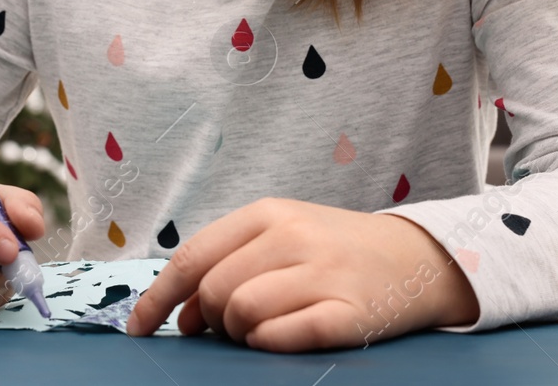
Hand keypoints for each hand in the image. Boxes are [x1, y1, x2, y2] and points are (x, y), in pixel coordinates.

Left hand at [124, 198, 478, 350]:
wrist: (418, 257)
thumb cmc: (335, 249)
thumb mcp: (281, 236)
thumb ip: (228, 263)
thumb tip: (181, 316)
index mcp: (268, 213)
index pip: (193, 257)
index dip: (158, 297)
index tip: (139, 328)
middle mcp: (293, 237)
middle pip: (214, 291)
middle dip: (209, 320)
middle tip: (228, 326)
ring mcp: (323, 274)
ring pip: (243, 314)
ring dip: (240, 334)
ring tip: (260, 330)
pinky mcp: (349, 313)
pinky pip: (284, 337)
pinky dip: (269, 344)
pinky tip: (279, 337)